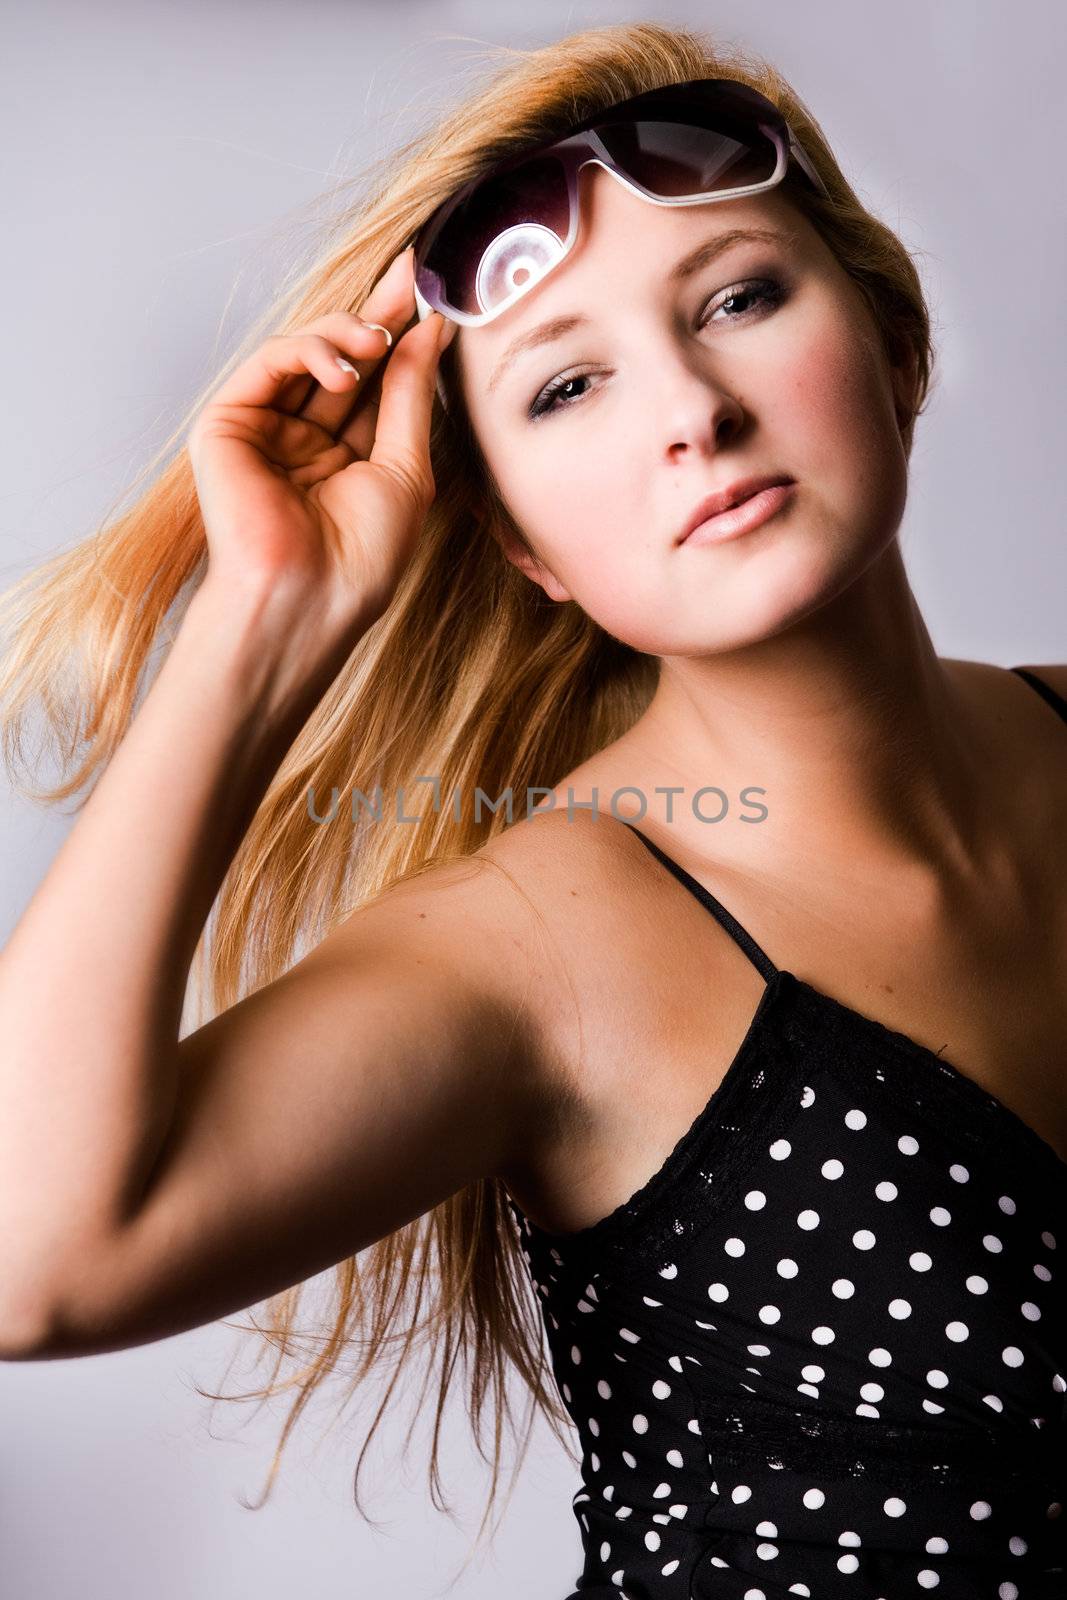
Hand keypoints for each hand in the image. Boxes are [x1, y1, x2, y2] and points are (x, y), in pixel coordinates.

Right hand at [186, 247, 452, 633]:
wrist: (308, 597)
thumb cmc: (361, 555)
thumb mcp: (405, 466)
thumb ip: (410, 394)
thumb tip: (431, 329)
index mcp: (348, 454)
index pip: (374, 379)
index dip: (398, 332)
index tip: (429, 288)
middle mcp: (305, 437)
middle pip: (341, 357)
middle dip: (376, 314)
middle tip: (409, 281)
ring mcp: (265, 429)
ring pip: (304, 352)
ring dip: (345, 333)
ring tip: (375, 342)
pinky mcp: (229, 423)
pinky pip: (269, 364)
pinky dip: (308, 352)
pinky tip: (343, 369)